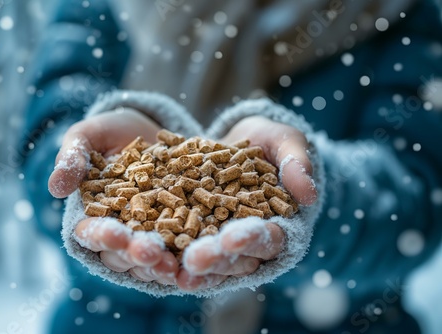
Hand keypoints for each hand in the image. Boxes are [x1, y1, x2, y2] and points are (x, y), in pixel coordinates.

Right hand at [49, 108, 177, 284]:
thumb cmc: (109, 133)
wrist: (148, 130)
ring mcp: (151, 234)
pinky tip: (202, 257)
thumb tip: (55, 187)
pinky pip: (184, 247)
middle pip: (124, 254)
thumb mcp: (86, 137)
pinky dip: (190, 255)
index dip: (102, 236)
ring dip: (163, 265)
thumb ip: (72, 159)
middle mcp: (122, 232)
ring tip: (176, 265)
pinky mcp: (180, 229)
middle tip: (150, 254)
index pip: (92, 233)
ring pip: (153, 259)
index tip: (114, 234)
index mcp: (93, 216)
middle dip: (137, 255)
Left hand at [176, 116, 316, 290]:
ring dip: (185, 264)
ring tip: (168, 268)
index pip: (267, 239)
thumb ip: (297, 163)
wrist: (239, 140)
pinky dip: (165, 246)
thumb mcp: (287, 143)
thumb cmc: (272, 142)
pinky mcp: (189, 226)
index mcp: (275, 225)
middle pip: (231, 257)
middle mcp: (243, 239)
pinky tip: (146, 250)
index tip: (232, 238)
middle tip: (194, 260)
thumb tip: (308, 194)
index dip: (251, 240)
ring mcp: (215, 235)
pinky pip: (177, 239)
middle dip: (213, 258)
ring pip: (203, 256)